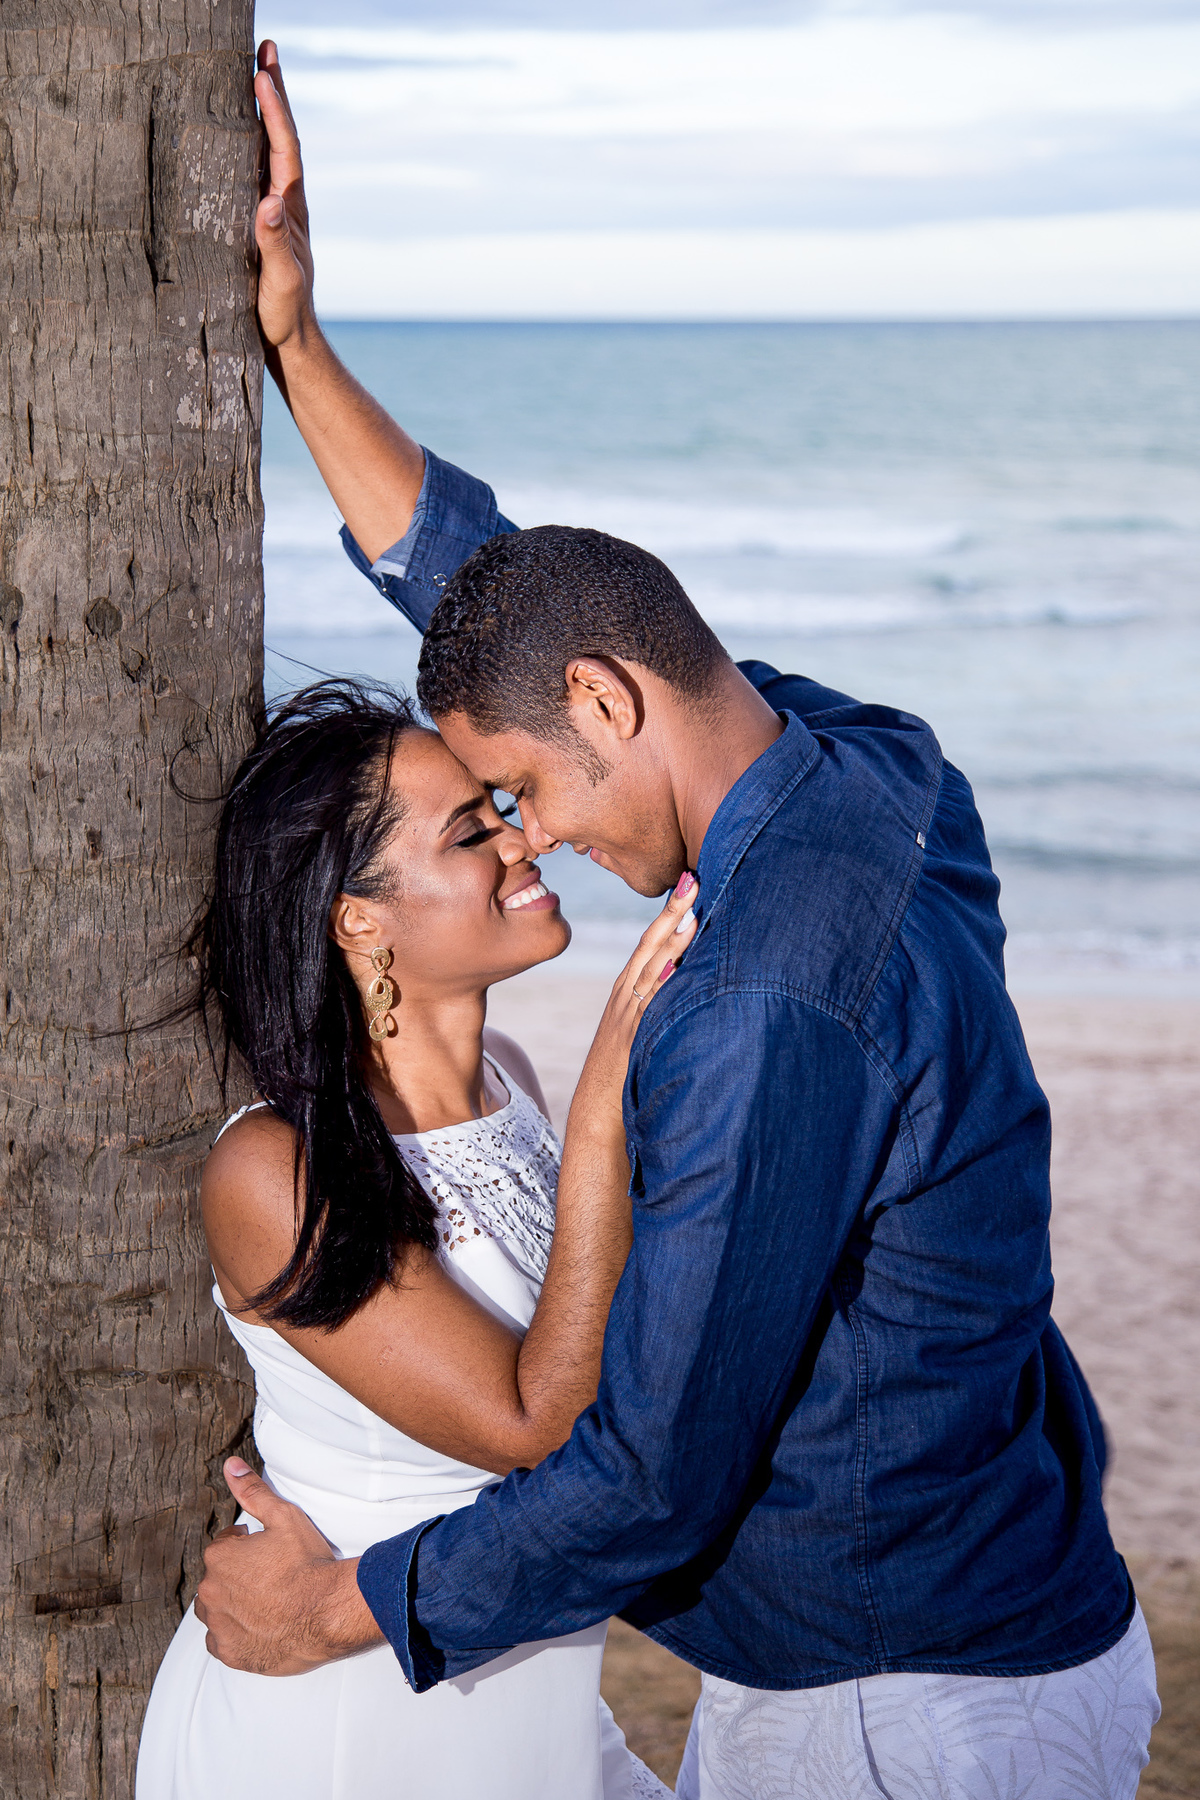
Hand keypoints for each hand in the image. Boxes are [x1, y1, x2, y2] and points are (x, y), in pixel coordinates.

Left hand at [195, 1458, 382, 1673]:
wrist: (327, 1612)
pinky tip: (258, 1625)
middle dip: (237, 1576)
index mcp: (220, 1557)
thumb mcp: (284, 1517)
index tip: (265, 1552)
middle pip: (217, 1579)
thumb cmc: (307, 1564)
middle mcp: (211, 1592)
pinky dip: (234, 1634)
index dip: (246, 1547)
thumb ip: (253, 1490)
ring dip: (231, 1604)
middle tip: (269, 1577)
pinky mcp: (230, 1654)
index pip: (224, 1547)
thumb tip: (231, 1466)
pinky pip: (221, 1641)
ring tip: (264, 1601)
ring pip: (215, 1611)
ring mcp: (219, 1626)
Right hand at [253, 41, 316, 354]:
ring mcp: (274, 210)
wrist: (289, 339)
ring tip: (253, 72)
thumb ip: (275, 244)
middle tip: (266, 49)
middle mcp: (285, 201)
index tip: (262, 73)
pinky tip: (235, 130)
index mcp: (290, 209)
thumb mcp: (280, 282)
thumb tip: (269, 202)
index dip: (274, 111)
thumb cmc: (283, 314)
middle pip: (281, 137)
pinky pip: (254, 170)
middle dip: (274, 93)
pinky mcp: (261, 222)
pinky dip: (248, 141)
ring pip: (268, 149)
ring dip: (262, 111)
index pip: (284, 149)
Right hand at [568, 872, 697, 1144]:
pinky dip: (660, 986)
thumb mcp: (643, 1029)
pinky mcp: (631, 1040)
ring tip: (692, 912)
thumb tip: (687, 979)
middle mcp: (626, 997)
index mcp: (628, 991)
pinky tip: (675, 968)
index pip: (650, 942)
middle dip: (672, 912)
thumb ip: (660, 1004)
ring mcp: (627, 1017)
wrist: (598, 1113)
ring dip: (671, 941)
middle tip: (692, 879)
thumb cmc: (627, 1073)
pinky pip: (648, 1009)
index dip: (670, 912)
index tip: (689, 882)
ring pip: (650, 970)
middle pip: (649, 945)